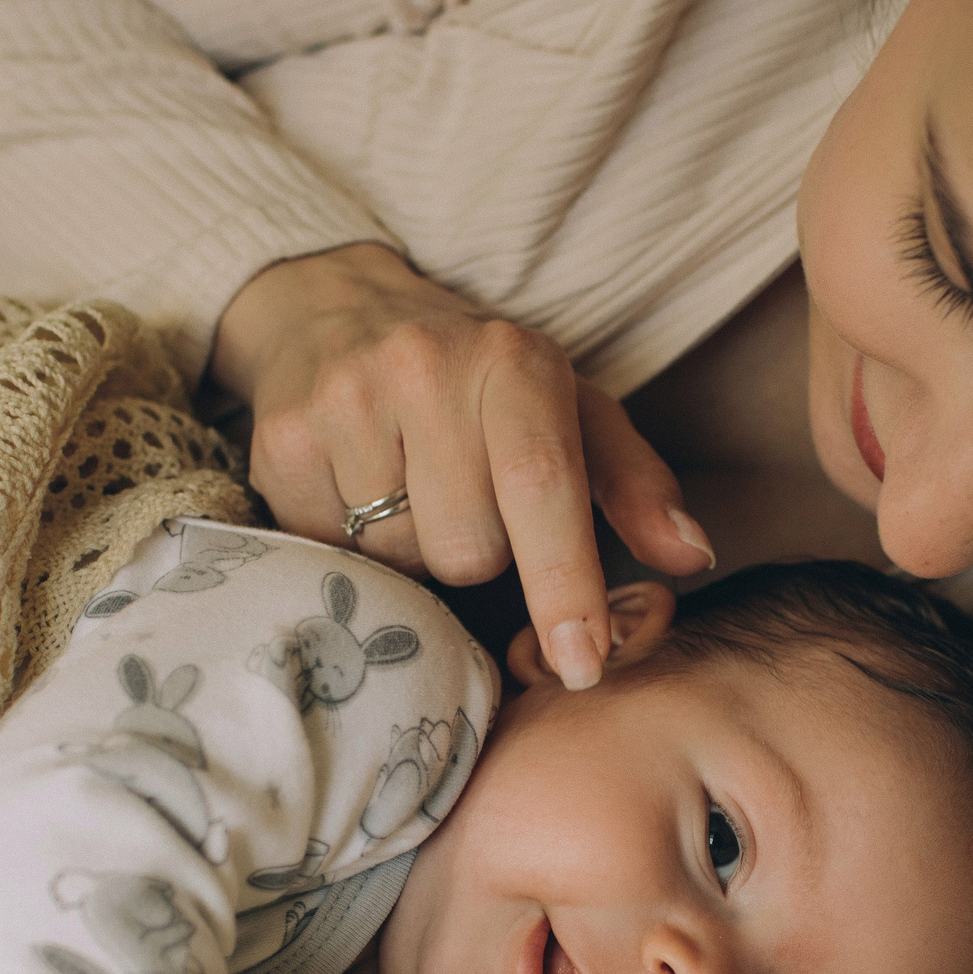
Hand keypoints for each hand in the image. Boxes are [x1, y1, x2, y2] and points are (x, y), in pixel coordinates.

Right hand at [211, 243, 715, 688]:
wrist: (338, 309)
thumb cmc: (477, 384)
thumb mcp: (570, 410)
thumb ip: (634, 483)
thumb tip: (690, 554)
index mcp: (514, 361)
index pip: (542, 486)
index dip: (563, 584)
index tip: (579, 664)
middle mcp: (425, 368)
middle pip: (468, 551)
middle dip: (478, 557)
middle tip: (463, 502)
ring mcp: (345, 401)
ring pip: (399, 561)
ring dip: (413, 555)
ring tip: (407, 494)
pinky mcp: (281, 441)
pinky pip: (332, 553)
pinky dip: (352, 547)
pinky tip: (355, 493)